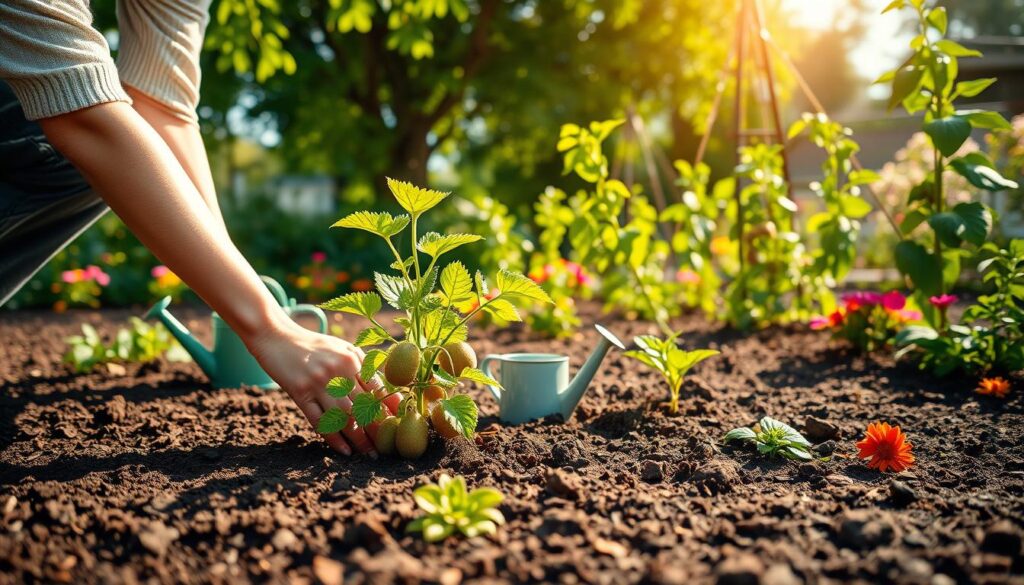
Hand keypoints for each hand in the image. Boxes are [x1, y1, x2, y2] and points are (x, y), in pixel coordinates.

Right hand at [245, 316, 399, 454]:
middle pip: (362, 406)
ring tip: (369, 454)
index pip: (376, 388)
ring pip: (344, 417)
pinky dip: (333, 438)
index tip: (400, 425)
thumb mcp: (342, 347)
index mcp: (351, 358)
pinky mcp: (299, 393)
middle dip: (377, 430)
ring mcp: (317, 383)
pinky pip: (319, 420)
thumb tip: (386, 391)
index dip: (389, 409)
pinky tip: (345, 450)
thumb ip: (362, 365)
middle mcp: (337, 371)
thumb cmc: (313, 345)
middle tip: (387, 448)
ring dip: (359, 438)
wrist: (275, 336)